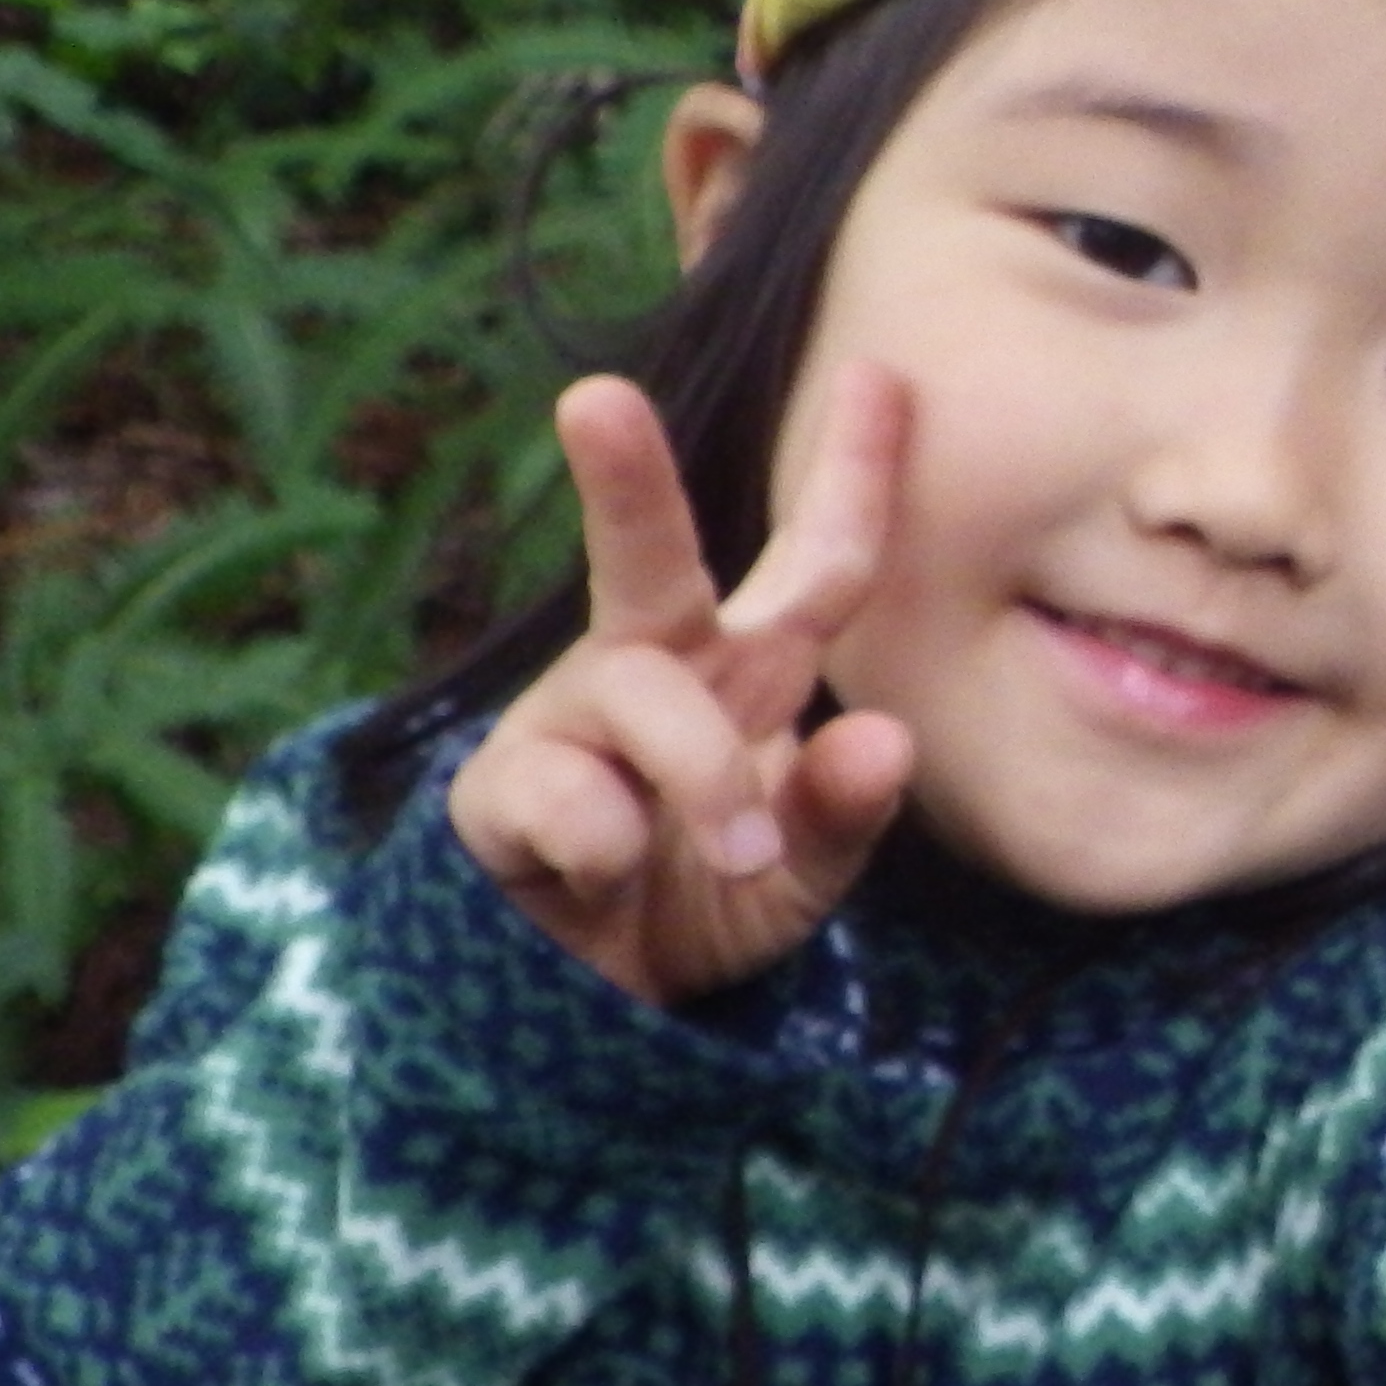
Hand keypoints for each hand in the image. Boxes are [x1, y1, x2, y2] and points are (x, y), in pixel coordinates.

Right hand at [446, 372, 917, 1005]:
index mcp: (744, 673)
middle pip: (650, 561)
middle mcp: (653, 671)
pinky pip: (566, 795)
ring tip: (741, 853)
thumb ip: (843, 815)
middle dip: (628, 479)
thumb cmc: (700, 905)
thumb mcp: (799, 880)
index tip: (887, 375)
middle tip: (595, 398)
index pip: (815, 567)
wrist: (590, 1009)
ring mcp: (566, 723)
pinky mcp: (498, 790)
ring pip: (637, 693)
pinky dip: (607, 845)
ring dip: (706, 773)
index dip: (854, 478)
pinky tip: (606, 877)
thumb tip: (885, 737)